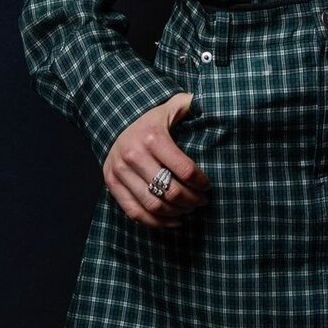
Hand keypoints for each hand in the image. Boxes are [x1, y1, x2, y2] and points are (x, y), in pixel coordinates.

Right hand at [102, 91, 212, 228]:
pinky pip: (135, 212)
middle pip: (170, 190)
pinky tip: (173, 220)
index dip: (201, 183)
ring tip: (189, 209)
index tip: (208, 186)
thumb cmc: (154, 118)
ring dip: (176, 212)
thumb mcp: (174, 106)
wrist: (118, 121)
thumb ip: (194, 105)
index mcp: (152, 136)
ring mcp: (120, 170)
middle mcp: (133, 154)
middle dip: (191, 200)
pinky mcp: (111, 183)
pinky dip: (156, 222)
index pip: (184, 170)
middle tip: (201, 201)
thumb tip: (217, 105)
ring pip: (153, 205)